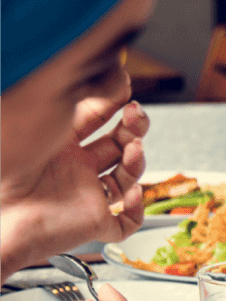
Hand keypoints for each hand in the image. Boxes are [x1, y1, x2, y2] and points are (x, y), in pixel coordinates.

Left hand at [0, 98, 148, 276]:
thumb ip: (88, 92)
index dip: (115, 105)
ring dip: (137, 161)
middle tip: (136, 116)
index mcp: (58, 143)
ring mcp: (84, 196)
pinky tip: (132, 192)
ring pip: (125, 179)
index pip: (97, 120)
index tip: (125, 91)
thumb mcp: (54, 111)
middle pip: (117, 147)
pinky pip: (125, 220)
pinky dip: (136, 207)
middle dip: (133, 129)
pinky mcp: (92, 224)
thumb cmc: (13, 158)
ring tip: (132, 149)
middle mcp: (73, 169)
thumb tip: (116, 76)